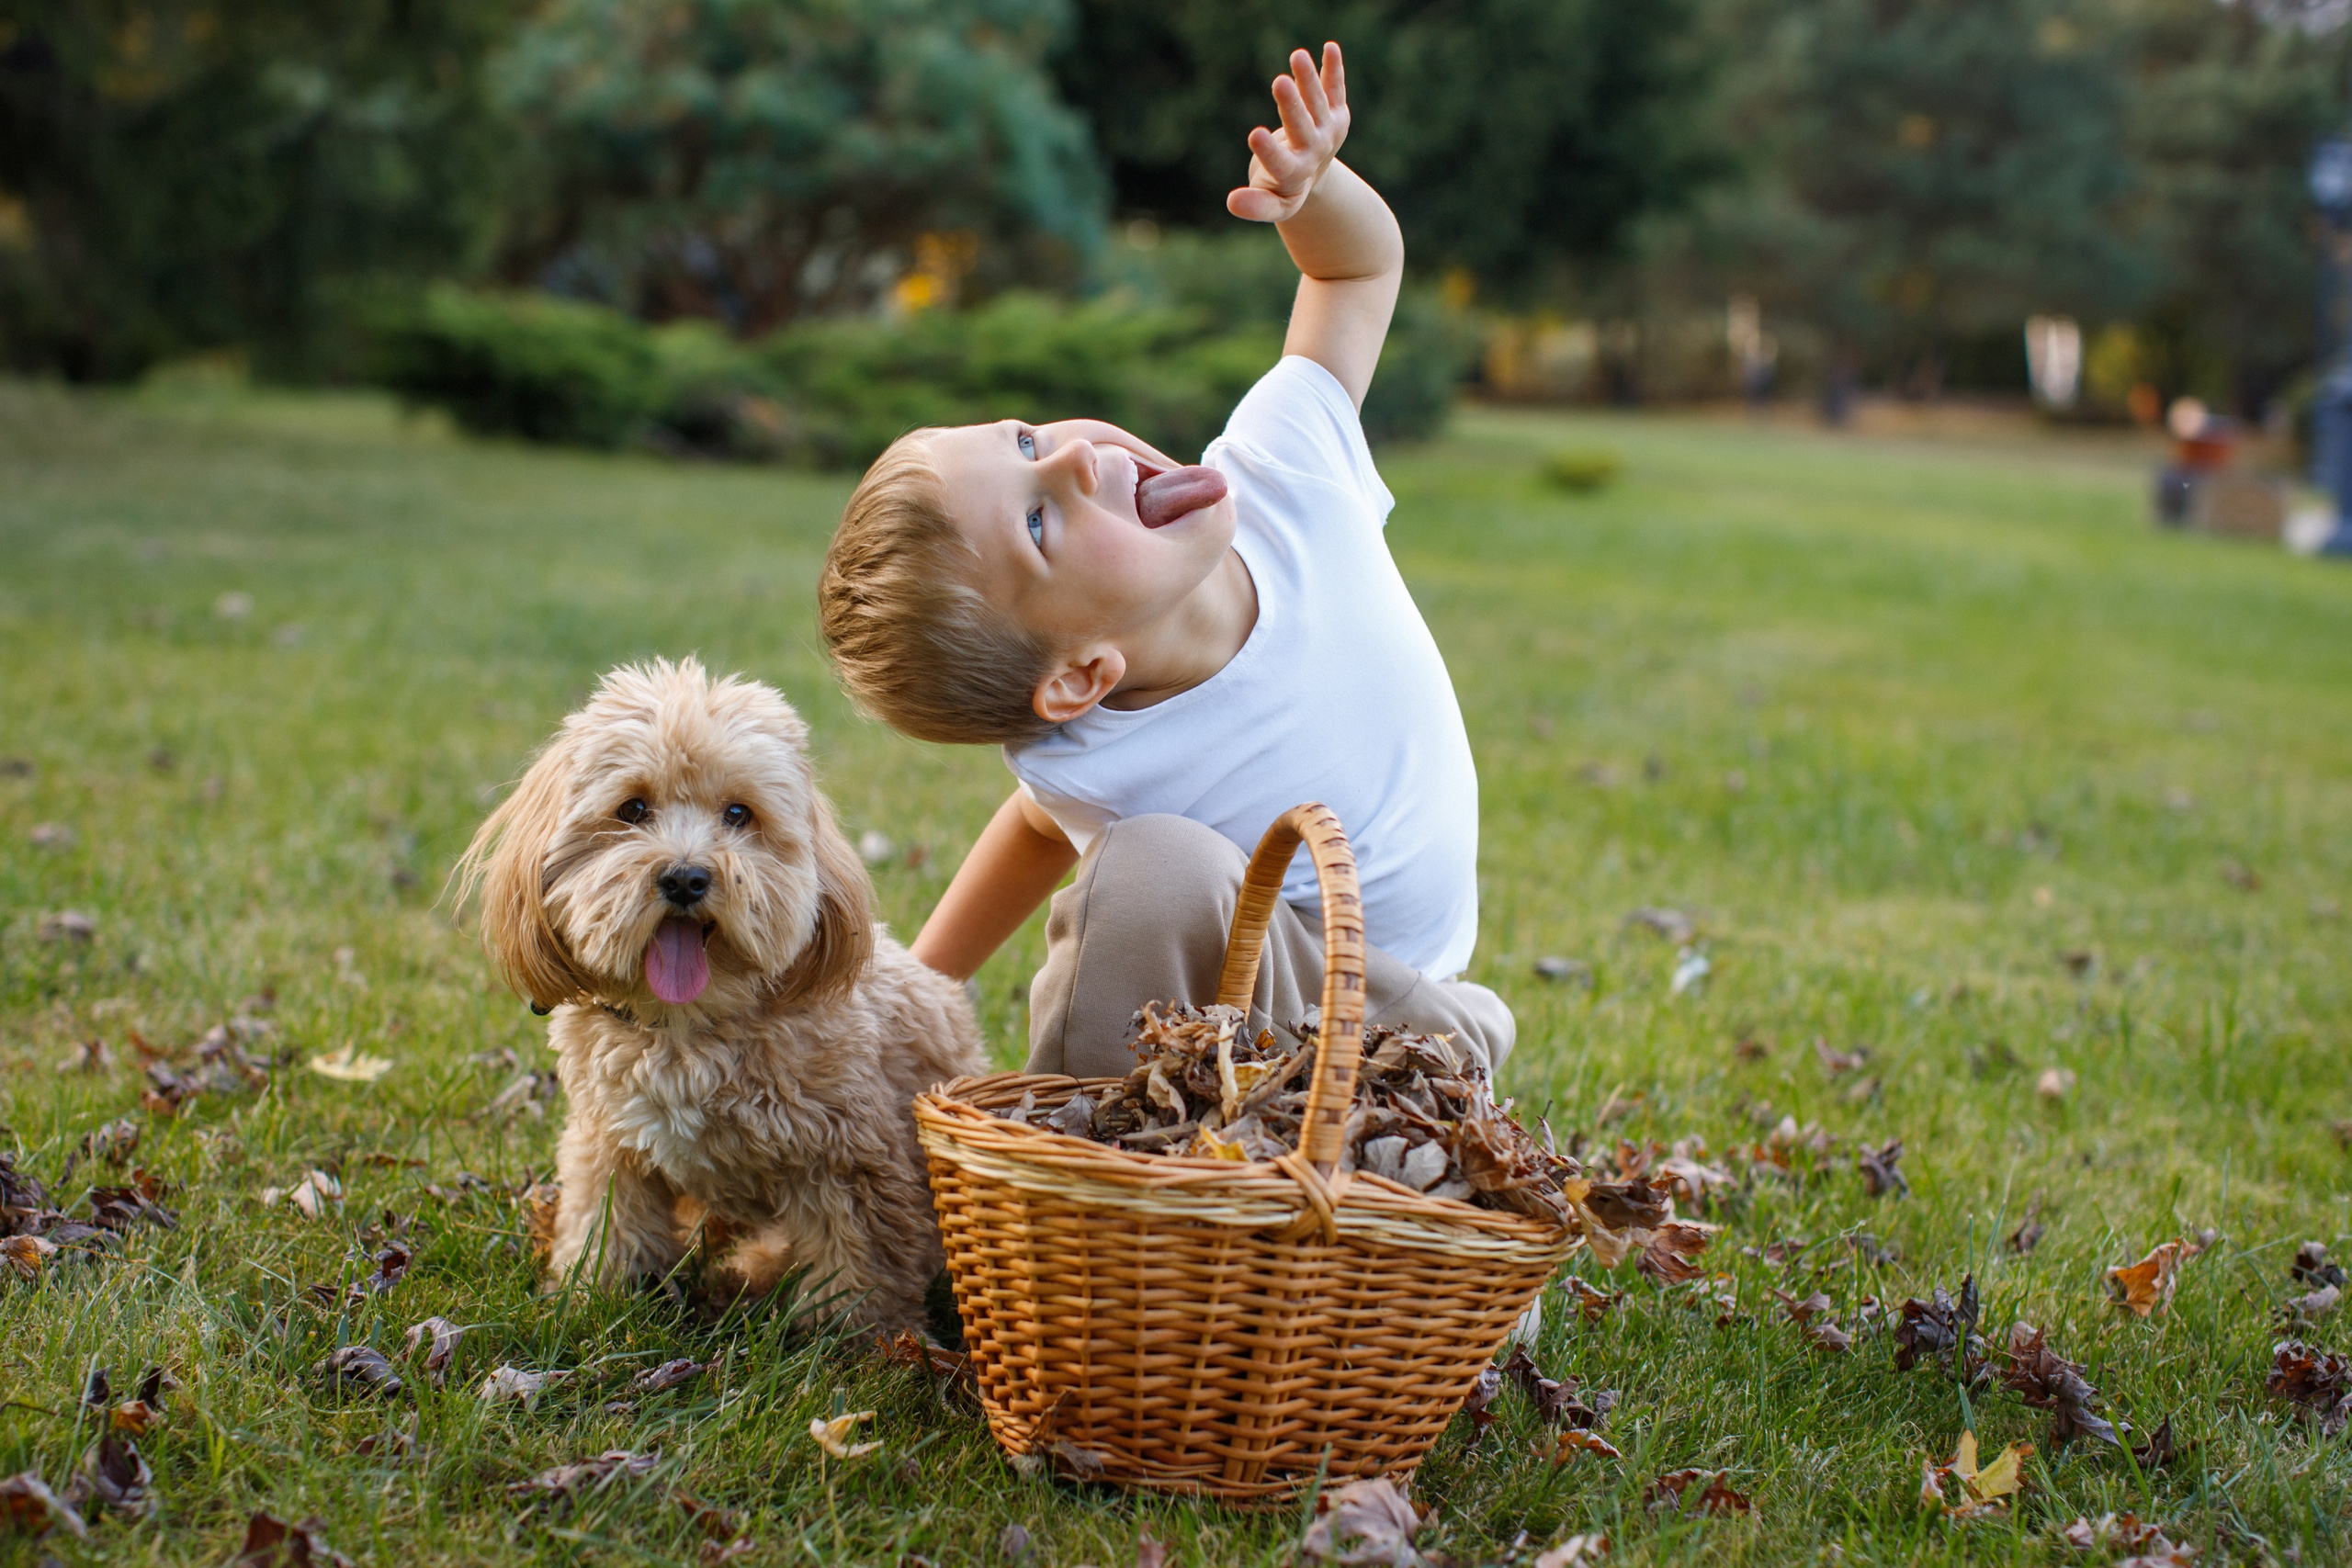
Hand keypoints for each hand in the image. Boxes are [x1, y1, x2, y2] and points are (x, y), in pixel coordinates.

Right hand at [1226, 43, 1349, 224]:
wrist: (1316, 177)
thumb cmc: (1282, 189)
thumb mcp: (1271, 204)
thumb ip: (1255, 205)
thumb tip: (1232, 203)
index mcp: (1294, 174)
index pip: (1281, 164)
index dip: (1269, 151)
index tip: (1254, 135)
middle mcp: (1314, 151)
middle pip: (1302, 127)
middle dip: (1291, 106)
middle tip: (1279, 83)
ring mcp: (1327, 130)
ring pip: (1317, 103)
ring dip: (1308, 79)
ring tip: (1297, 56)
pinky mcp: (1336, 113)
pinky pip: (1335, 90)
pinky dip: (1333, 69)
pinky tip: (1330, 48)